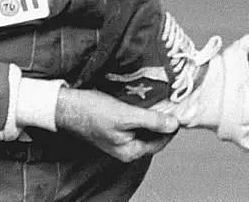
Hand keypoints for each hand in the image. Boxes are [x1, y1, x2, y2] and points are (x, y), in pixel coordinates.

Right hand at [55, 87, 179, 161]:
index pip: (162, 141)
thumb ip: (152, 121)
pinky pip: (135, 120)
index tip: (180, 108)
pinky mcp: (115, 127)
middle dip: (163, 118)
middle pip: (154, 134)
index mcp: (131, 152)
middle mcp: (127, 148)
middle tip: (171, 100)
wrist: (67, 106)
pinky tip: (144, 98)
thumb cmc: (93, 112)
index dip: (172, 125)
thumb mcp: (126, 115)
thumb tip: (175, 124)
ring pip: (145, 126)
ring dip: (153, 112)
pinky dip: (142, 110)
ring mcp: (120, 138)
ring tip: (160, 97)